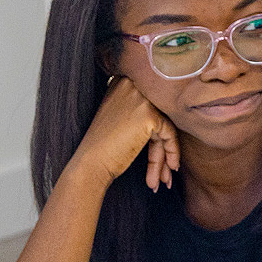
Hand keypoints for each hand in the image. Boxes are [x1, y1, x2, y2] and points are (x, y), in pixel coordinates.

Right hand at [73, 77, 180, 192]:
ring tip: (164, 178)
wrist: (90, 164)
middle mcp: (131, 85)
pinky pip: (169, 133)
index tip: (160, 150)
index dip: (156, 129)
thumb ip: (140, 108)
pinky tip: (167, 174)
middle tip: (167, 169)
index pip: (151, 103)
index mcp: (122, 82)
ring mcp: (141, 99)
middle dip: (163, 144)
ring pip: (165, 125)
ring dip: (165, 154)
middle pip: (159, 113)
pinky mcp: (149, 115)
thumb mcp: (120, 116)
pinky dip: (171, 152)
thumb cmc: (102, 146)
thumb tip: (170, 113)